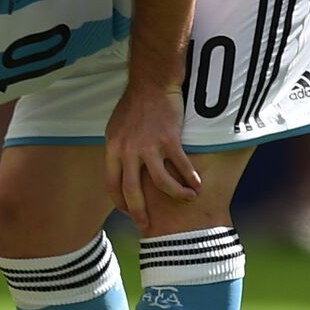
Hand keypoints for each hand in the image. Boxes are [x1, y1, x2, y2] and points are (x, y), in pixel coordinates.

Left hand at [105, 84, 200, 230]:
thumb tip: (122, 169)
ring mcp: (149, 147)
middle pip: (132, 191)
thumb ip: (118, 150)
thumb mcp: (115, 129)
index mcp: (113, 149)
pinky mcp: (169, 140)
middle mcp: (128, 151)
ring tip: (187, 198)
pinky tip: (197, 185)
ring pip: (161, 183)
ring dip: (175, 195)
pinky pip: (181, 167)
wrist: (151, 84)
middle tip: (148, 225)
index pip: (112, 184)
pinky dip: (191, 179)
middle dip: (140, 212)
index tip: (129, 211)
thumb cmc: (134, 105)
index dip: (120, 202)